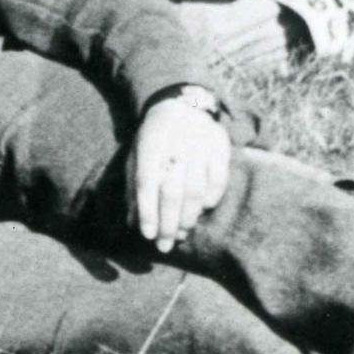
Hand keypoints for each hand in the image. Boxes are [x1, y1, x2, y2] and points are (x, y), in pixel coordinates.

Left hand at [132, 93, 233, 251]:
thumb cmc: (153, 140)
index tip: (147, 235)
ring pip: (195, 190)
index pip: (146, 183)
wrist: (181, 107)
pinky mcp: (221, 148)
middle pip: (171, 191)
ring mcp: (200, 146)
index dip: (147, 211)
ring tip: (180, 234)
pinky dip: (211, 198)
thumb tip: (133, 223)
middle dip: (168, 223)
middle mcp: (174, 145)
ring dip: (188, 217)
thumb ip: (133, 187)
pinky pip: (219, 180)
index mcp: (148, 145)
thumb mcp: (136, 156)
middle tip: (165, 245)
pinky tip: (202, 210)